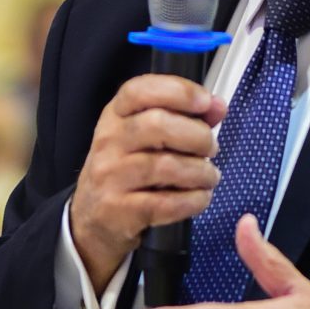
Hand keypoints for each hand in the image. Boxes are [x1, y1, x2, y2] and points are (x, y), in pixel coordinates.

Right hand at [71, 75, 226, 298]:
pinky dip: (193, 200)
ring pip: (165, 166)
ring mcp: (110, 176)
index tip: (205, 101)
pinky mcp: (118, 210)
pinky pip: (165, 203)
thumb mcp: (145, 138)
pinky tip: (200, 197)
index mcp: (115, 116)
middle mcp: (108, 142)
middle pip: (157, 125)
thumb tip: (217, 106)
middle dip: (197, 136)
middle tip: (211, 148)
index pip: (139, 90)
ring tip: (210, 177)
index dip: (177, 91)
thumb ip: (184, 118)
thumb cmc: (126, 170)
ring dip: (200, 172)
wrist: (92, 218)